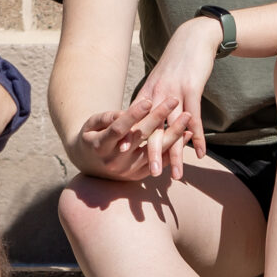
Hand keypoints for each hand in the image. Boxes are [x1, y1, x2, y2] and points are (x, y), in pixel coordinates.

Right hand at [72, 101, 195, 181]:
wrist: (88, 164)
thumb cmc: (91, 137)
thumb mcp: (91, 125)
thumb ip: (107, 118)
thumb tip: (125, 113)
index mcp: (100, 146)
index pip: (119, 129)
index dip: (134, 115)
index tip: (149, 100)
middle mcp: (115, 161)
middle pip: (140, 138)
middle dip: (158, 117)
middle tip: (174, 100)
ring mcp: (128, 170)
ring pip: (154, 151)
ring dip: (173, 134)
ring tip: (187, 116)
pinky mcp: (138, 175)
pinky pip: (160, 162)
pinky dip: (175, 148)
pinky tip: (187, 134)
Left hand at [122, 16, 220, 179]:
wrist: (193, 38)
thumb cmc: (177, 62)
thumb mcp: (160, 80)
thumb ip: (151, 99)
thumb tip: (144, 119)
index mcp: (147, 93)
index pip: (136, 122)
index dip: (130, 139)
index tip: (124, 158)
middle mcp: (157, 95)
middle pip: (152, 129)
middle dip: (151, 154)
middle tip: (149, 175)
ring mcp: (175, 93)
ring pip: (173, 130)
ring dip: (175, 155)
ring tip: (176, 175)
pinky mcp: (192, 89)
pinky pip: (194, 119)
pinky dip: (197, 138)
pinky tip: (199, 154)